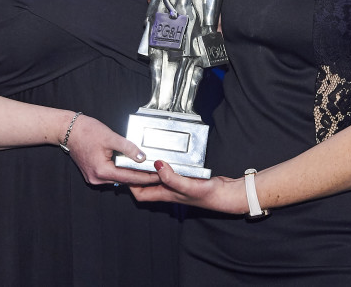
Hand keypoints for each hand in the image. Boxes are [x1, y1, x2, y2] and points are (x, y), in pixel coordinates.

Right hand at [64, 114, 160, 185]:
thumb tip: (143, 157)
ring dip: (130, 174)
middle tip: (156, 174)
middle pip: (124, 180)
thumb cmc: (86, 131)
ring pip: (117, 178)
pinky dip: (120, 171)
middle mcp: (97, 179)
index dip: (146, 177)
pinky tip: (130, 166)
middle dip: (140, 177)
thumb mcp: (111, 137)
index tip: (158, 177)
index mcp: (102, 171)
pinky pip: (110, 175)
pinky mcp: (92, 174)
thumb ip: (128, 148)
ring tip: (146, 170)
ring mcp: (93, 178)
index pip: (129, 178)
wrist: (68, 129)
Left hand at [128, 160, 247, 214]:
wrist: (225, 195)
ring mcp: (176, 184)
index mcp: (165, 195)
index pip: (141, 194)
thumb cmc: (207, 195)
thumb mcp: (187, 186)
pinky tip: (167, 155)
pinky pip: (169, 170)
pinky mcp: (184, 177)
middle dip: (138, 174)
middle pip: (147, 184)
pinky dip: (166, 163)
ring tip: (145, 154)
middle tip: (132, 159)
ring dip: (151, 167)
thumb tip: (156, 164)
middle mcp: (168, 190)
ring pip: (157, 176)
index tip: (125, 172)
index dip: (131, 185)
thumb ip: (171, 177)